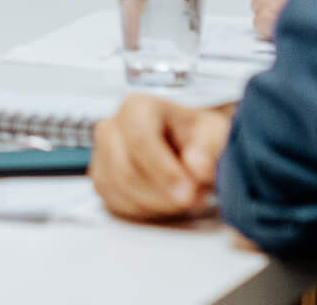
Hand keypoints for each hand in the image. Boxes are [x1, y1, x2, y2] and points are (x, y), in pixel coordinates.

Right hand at [91, 95, 232, 221]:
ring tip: (182, 198)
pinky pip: (115, 203)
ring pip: (120, 189)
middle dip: (162, 193)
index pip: (139, 138)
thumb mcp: (215, 135)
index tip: (188, 191)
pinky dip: (143, 210)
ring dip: (157, 204)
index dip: (164, 170)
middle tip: (192, 199)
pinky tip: (164, 201)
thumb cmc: (198, 140)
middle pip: (126, 169)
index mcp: (137, 106)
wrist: (190, 154)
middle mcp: (112, 125)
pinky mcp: (101, 179)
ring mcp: (102, 153)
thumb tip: (196, 165)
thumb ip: (210, 148)